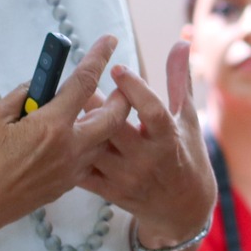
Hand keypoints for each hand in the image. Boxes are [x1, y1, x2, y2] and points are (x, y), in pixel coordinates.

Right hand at [0, 36, 132, 241]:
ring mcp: (72, 170)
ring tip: (94, 109)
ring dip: (106, 122)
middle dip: (122, 96)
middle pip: (115, 117)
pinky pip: (90, 160)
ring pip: (106, 141)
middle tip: (118, 84)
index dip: (99, 57)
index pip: (84, 82)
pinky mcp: (67, 185)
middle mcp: (70, 148)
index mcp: (52, 125)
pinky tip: (76, 136)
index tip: (109, 41)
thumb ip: (23, 95)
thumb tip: (41, 85)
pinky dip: (90, 144)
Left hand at [82, 40, 215, 250]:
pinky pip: (82, 171)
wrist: (183, 208)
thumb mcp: (188, 118)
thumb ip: (179, 79)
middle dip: (94, 103)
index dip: (134, 89)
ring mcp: (127, 177)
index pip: (151, 111)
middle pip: (113, 127)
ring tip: (66, 108)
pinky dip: (69, 152)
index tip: (117, 68)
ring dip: (76, 126)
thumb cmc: (186, 154)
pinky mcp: (111, 192)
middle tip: (80, 83)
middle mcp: (147, 159)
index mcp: (169, 137)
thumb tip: (180, 42)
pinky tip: (62, 135)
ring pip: (92, 148)